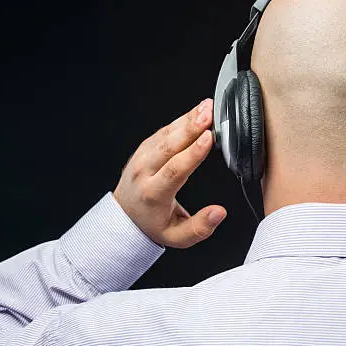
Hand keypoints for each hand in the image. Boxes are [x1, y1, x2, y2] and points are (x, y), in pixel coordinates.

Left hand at [113, 98, 226, 248]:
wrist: (125, 217)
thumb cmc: (153, 225)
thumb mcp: (178, 237)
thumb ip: (200, 227)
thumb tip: (219, 213)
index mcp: (153, 194)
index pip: (175, 170)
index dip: (193, 153)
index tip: (209, 138)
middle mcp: (144, 172)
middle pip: (169, 146)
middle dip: (191, 127)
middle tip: (209, 113)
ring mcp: (142, 157)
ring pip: (166, 134)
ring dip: (187, 119)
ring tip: (206, 107)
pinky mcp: (145, 148)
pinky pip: (163, 131)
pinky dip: (181, 120)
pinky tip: (196, 112)